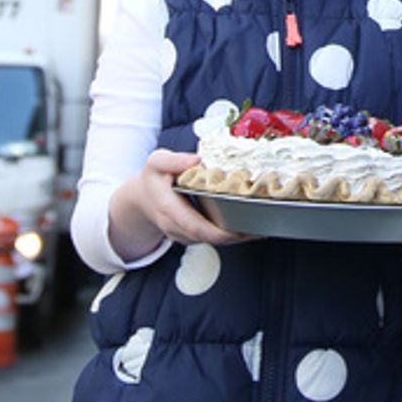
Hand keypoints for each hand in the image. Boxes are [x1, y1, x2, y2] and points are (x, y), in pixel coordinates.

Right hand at [107, 148, 251, 261]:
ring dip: (235, 237)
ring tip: (260, 227)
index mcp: (169, 209)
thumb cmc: (152, 178)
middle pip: (208, 238)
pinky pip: (210, 237)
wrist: (140, 198)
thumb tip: (195, 161)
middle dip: (235, 237)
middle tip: (260, 229)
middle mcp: (176, 227)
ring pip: (211, 241)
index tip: (240, 230)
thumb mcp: (157, 162)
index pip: (196, 227)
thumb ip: (173, 160)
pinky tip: (247, 226)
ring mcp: (182, 234)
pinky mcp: (189, 235)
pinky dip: (229, 234)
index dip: (218, 232)